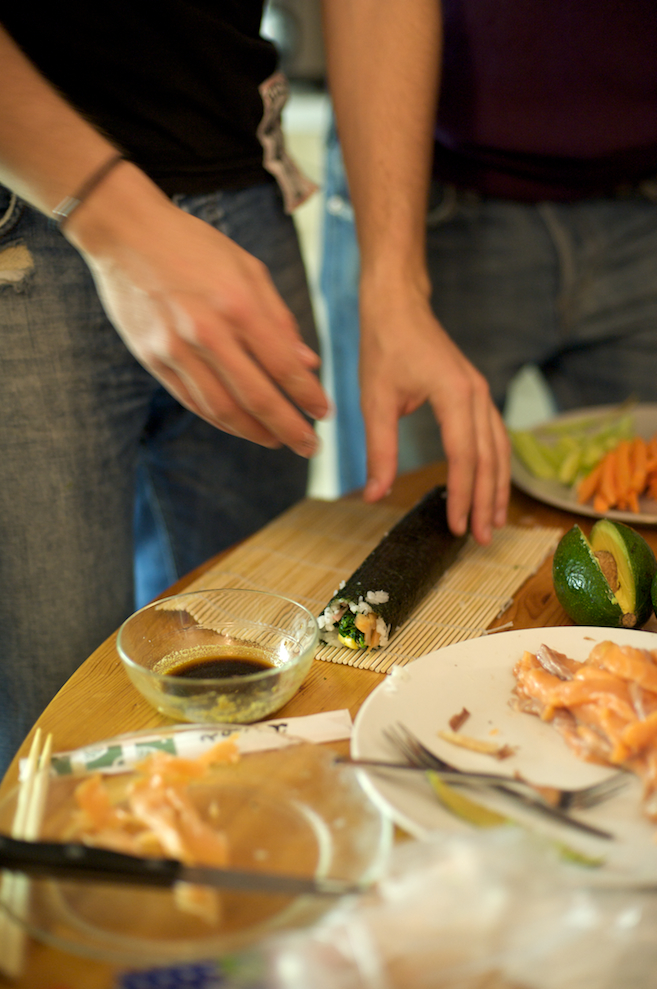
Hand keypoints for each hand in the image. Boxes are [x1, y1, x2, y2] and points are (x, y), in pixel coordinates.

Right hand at [67, 163, 328, 456]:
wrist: (125, 232)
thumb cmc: (194, 245)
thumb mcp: (247, 269)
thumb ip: (279, 318)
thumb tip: (308, 364)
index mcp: (238, 304)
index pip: (283, 367)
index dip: (308, 396)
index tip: (325, 415)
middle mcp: (207, 332)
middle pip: (256, 397)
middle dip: (288, 428)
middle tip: (310, 447)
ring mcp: (175, 349)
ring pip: (222, 409)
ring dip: (254, 433)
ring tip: (277, 441)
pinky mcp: (152, 358)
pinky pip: (193, 401)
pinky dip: (220, 420)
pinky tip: (241, 427)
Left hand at [358, 282, 510, 544]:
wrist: (397, 304)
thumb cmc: (384, 346)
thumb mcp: (375, 401)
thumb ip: (378, 451)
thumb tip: (375, 496)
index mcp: (454, 394)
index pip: (464, 456)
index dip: (462, 496)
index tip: (457, 528)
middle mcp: (475, 394)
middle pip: (489, 457)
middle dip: (486, 501)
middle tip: (482, 538)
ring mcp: (479, 392)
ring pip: (498, 448)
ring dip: (497, 486)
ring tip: (494, 521)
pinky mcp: (474, 393)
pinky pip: (493, 435)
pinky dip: (493, 464)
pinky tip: (489, 484)